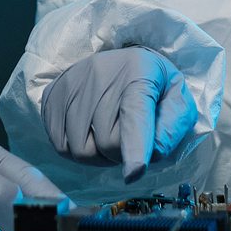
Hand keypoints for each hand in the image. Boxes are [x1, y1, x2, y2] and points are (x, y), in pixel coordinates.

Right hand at [39, 46, 198, 182]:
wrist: (124, 59)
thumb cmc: (154, 85)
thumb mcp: (177, 100)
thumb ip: (172, 127)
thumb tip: (152, 153)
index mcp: (139, 75)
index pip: (134, 117)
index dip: (135, 148)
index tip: (134, 171)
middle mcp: (100, 74)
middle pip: (107, 143)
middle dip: (119, 154)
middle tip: (126, 140)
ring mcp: (72, 83)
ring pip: (80, 149)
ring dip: (97, 155)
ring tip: (106, 135)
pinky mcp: (52, 94)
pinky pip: (60, 145)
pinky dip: (75, 150)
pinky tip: (88, 133)